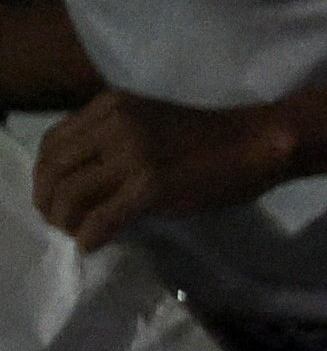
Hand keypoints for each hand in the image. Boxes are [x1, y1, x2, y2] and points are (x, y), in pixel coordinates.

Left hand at [36, 90, 290, 250]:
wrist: (258, 145)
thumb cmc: (208, 138)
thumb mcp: (148, 124)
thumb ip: (112, 140)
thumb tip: (80, 181)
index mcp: (111, 106)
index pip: (53, 142)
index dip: (44, 175)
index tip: (53, 196)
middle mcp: (115, 124)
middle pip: (55, 169)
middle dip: (48, 201)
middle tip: (59, 222)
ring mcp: (133, 154)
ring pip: (71, 194)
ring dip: (66, 221)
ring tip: (76, 234)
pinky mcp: (151, 186)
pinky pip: (102, 218)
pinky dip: (90, 236)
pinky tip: (94, 245)